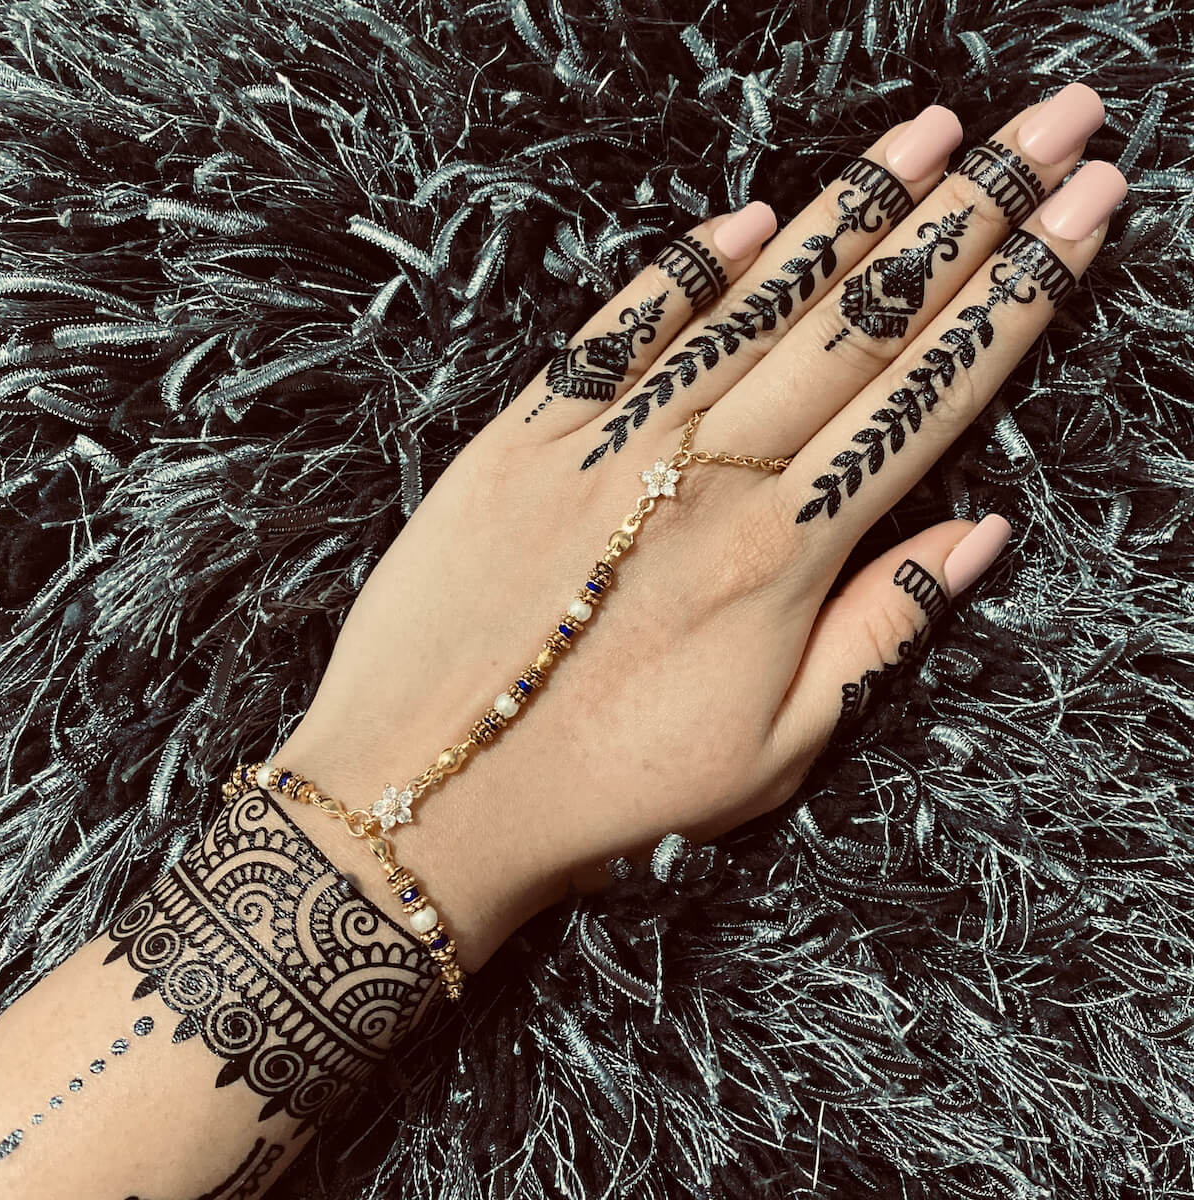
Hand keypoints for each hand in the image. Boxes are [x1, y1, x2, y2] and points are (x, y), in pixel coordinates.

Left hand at [271, 86, 1124, 974]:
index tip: (1079, 211)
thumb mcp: (773, 752)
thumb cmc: (607, 792)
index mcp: (780, 554)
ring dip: (853, 209)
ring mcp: (609, 444)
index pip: (926, 396)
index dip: (1017, 295)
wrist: (427, 790)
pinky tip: (749, 218)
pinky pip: (619, 328)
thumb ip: (879, 633)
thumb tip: (977, 534)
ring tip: (932, 133)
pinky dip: (688, 268)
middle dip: (972, 213)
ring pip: (754, 302)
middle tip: (1049, 125)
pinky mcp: (523, 437)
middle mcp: (705, 476)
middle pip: (861, 321)